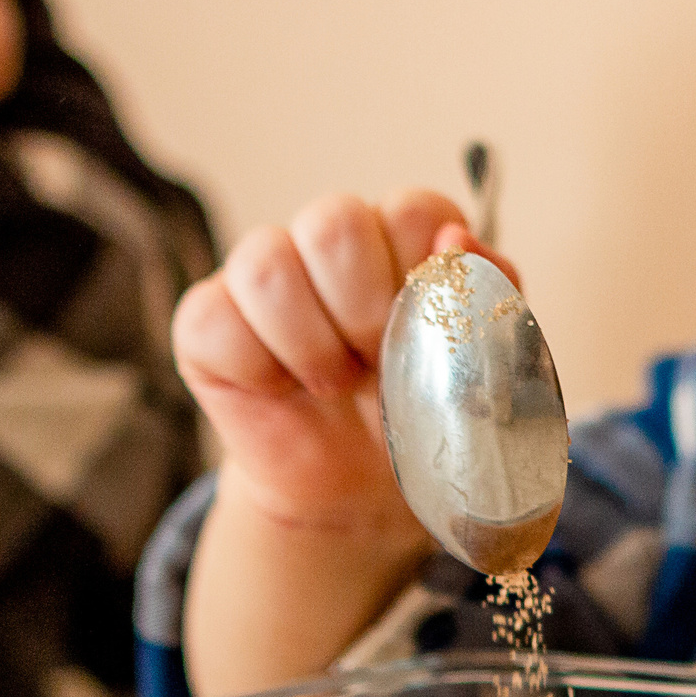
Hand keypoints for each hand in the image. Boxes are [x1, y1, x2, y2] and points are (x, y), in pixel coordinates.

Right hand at [172, 191, 519, 535]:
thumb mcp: (477, 361)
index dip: (422, 281)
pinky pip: (213, 320)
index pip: (411, 210)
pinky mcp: (208, 319)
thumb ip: (487, 291)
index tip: (428, 337)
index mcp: (401, 234)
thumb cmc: (421, 410)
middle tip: (376, 364)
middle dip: (364, 311)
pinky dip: (255, 370)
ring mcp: (262, 273)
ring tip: (332, 384)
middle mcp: (327, 238)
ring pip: (266, 265)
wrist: (362, 486)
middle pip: (334, 222)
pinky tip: (280, 391)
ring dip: (310, 345)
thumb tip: (455, 240)